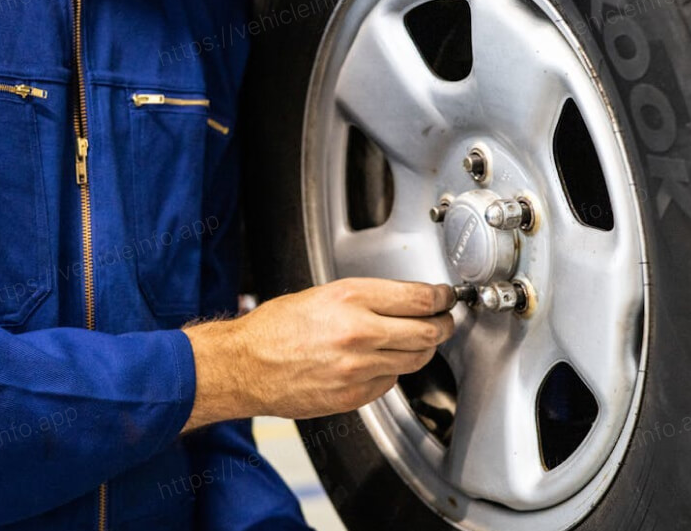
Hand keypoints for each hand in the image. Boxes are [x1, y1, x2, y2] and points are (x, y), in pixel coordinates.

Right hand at [182, 278, 454, 430]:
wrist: (244, 366)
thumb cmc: (274, 329)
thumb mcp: (322, 294)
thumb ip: (367, 298)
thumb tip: (405, 301)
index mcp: (350, 298)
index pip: (419, 298)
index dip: (442, 297)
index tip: (446, 297)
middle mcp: (358, 333)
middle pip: (427, 331)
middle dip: (443, 325)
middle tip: (444, 320)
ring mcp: (358, 368)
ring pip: (415, 360)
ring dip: (423, 349)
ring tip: (418, 341)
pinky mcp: (354, 396)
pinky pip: (391, 382)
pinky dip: (392, 371)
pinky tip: (380, 362)